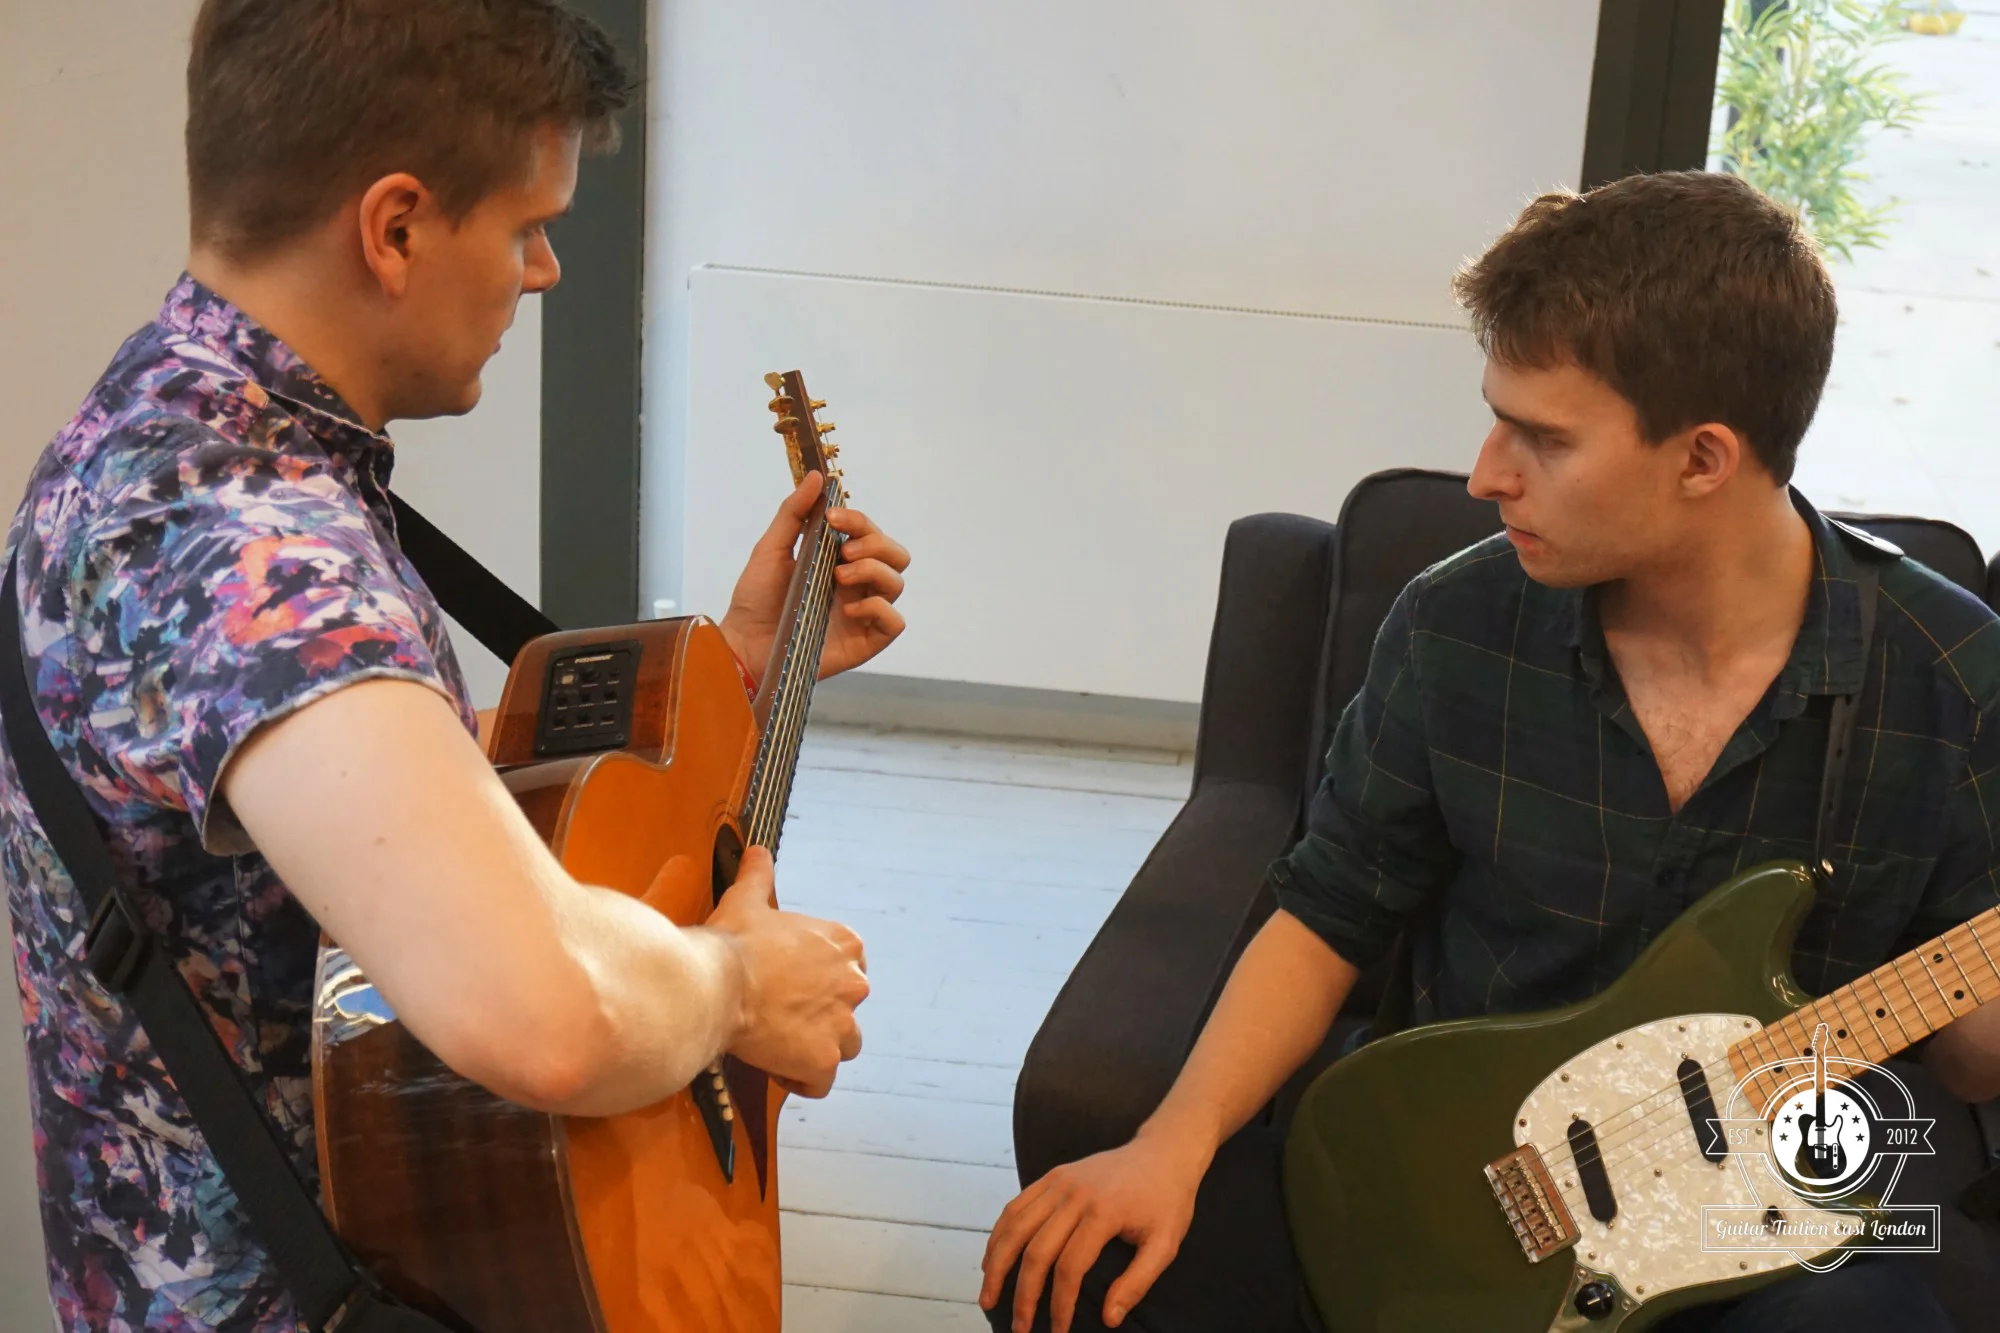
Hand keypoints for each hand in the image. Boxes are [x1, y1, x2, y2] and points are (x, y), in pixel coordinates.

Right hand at [703, 846, 869, 1097]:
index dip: (820, 980)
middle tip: (779, 1016)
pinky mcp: (823, 1060)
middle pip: (846, 1008)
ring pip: (842, 1046)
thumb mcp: (748, 900)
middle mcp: (854, 983)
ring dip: (817, 1049)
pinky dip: (803, 1080)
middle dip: (820, 1015)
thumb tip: (757, 851)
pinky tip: (777, 1069)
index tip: (791, 986)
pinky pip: (821, 1081)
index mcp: (845, 944)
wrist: (714, 985)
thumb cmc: (733, 943)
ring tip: (781, 1046)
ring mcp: (841, 1024)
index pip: (850, 968)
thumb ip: (759, 876)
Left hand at [718, 471, 909, 681]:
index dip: (859, 521)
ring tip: (838, 578)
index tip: (833, 518)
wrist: (743, 644)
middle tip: (843, 552)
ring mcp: (863, 614)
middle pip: (896, 555)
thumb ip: (794, 513)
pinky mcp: (865, 642)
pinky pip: (895, 622)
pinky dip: (878, 609)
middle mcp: (857, 586)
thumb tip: (816, 476)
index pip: (870, 533)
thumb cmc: (755, 600)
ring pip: (897, 583)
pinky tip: (847, 611)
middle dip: (876, 544)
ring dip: (872, 571)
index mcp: (839, 562)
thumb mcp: (770, 549)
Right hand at [979, 1129, 1209, 1332]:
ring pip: (1015, 1226)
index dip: (1060, 1304)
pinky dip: (999, 1234)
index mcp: (1103, 1212)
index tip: (1058, 1331)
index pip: (1070, 1267)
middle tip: (1019, 1329)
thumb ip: (1137, 1282)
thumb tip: (1108, 1318)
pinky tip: (992, 1259)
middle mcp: (1075, 1194)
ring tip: (988, 1297)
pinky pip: (1016, 1206)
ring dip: (997, 1265)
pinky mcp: (1053, 1176)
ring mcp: (1059, 1182)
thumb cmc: (1166, 1201)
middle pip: (1036, 1250)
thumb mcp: (1165, 1245)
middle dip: (1023, 1295)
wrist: (1162, 1153)